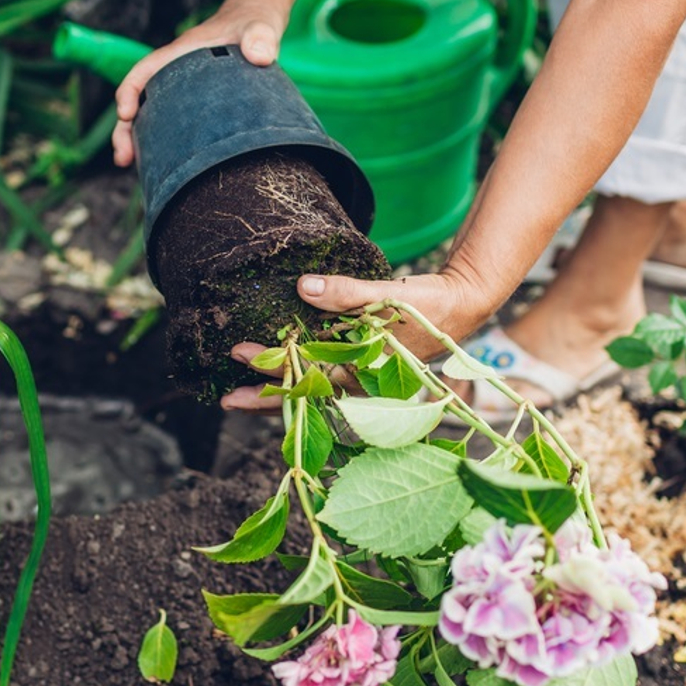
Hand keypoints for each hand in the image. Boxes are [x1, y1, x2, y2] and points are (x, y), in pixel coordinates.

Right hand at [112, 0, 287, 166]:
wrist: (260, 20)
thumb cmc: (255, 19)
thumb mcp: (260, 24)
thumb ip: (261, 36)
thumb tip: (260, 54)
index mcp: (182, 53)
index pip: (146, 71)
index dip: (130, 91)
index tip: (126, 114)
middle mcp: (177, 72)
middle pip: (141, 101)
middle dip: (125, 128)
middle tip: (123, 158)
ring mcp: (185, 89)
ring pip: (153, 116)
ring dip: (139, 141)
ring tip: (130, 166)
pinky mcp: (199, 103)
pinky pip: (175, 123)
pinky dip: (165, 144)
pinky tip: (167, 167)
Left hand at [220, 269, 493, 411]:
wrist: (460, 307)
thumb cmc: (428, 305)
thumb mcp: (389, 296)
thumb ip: (347, 292)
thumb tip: (302, 287)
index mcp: (366, 372)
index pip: (311, 379)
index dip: (273, 373)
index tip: (240, 357)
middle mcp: (360, 383)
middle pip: (307, 397)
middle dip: (266, 397)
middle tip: (225, 398)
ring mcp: (360, 378)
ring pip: (312, 392)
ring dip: (279, 391)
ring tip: (239, 394)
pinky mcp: (360, 367)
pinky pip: (323, 378)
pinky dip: (298, 377)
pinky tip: (275, 374)